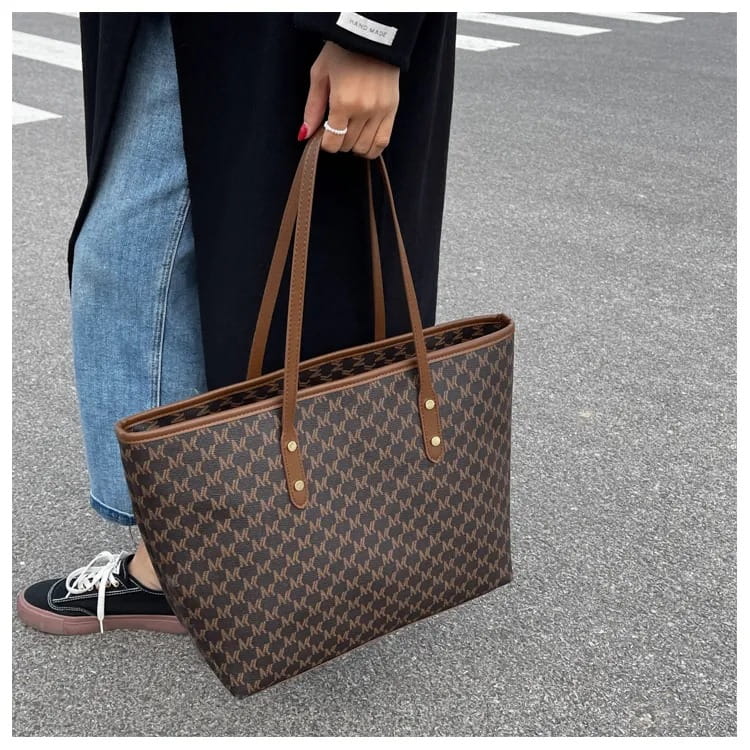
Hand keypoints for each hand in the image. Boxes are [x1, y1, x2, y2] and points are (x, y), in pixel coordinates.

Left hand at [298, 41, 399, 158]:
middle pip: (347, 145)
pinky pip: (383, 142)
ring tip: (350, 133)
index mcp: (343, 102)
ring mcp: (380, 112)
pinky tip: (364, 140)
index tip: (323, 134)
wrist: (371, 36)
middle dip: (338, 141)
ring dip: (354, 146)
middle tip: (335, 128)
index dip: (324, 143)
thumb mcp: (320, 75)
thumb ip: (313, 108)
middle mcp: (363, 111)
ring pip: (365, 147)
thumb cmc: (341, 52)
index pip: (333, 142)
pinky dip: (372, 147)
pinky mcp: (392, 110)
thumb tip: (305, 135)